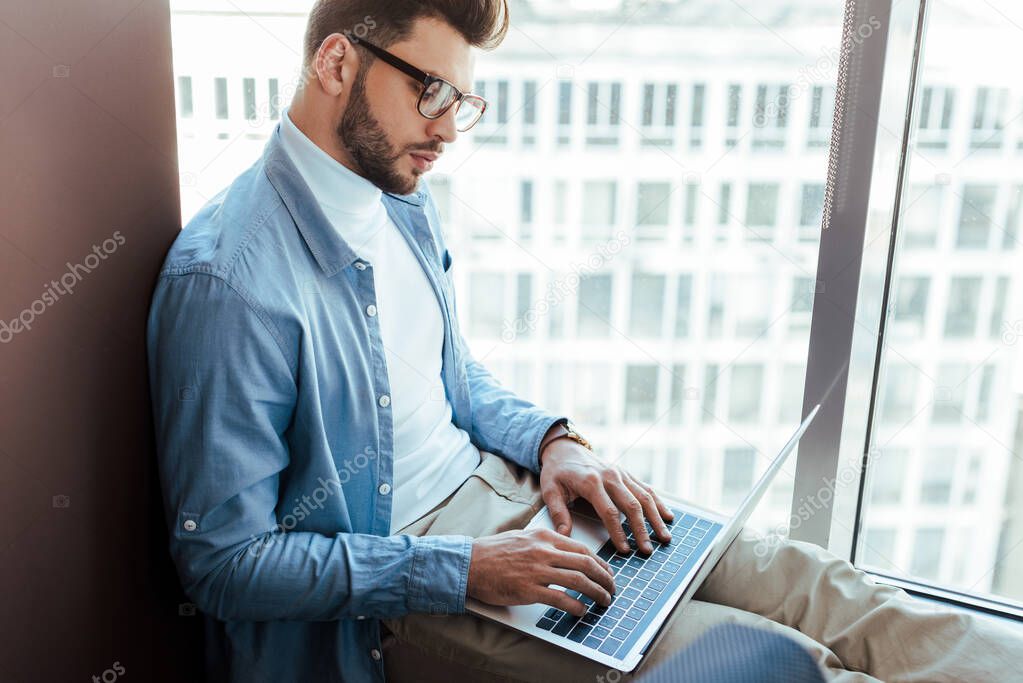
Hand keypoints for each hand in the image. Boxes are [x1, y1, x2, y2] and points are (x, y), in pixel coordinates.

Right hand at [466, 528, 615, 616]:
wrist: (470, 563)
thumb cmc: (494, 551)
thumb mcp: (525, 537)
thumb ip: (547, 543)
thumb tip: (568, 553)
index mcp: (545, 537)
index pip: (583, 549)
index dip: (601, 564)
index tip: (607, 573)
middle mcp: (544, 551)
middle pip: (586, 564)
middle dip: (605, 579)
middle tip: (611, 589)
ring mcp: (537, 570)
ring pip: (579, 581)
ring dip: (596, 593)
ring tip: (603, 601)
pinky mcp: (529, 590)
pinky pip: (561, 599)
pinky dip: (576, 606)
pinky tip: (582, 611)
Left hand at [540, 439, 673, 554]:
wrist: (565, 448)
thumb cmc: (557, 471)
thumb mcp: (550, 490)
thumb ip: (558, 513)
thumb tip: (564, 535)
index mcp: (591, 482)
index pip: (609, 511)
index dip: (618, 532)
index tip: (624, 550)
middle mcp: (610, 476)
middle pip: (631, 505)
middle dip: (642, 530)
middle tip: (648, 550)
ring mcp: (620, 474)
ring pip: (644, 496)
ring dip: (656, 518)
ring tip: (665, 537)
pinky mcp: (626, 474)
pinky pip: (646, 488)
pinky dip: (659, 503)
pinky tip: (668, 516)